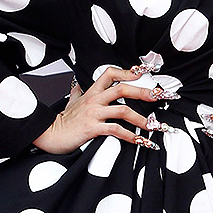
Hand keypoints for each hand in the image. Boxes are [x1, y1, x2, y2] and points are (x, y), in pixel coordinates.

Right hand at [32, 64, 171, 154]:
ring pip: (123, 110)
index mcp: (92, 92)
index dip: (128, 71)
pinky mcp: (93, 128)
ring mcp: (94, 113)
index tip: (145, 72)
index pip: (111, 73)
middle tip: (163, 96)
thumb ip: (78, 92)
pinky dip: (132, 136)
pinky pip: (116, 130)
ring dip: (143, 119)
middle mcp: (95, 99)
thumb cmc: (63, 120)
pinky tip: (142, 141)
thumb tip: (78, 83)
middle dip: (145, 92)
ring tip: (156, 127)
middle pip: (123, 88)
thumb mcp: (71, 101)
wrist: (50, 134)